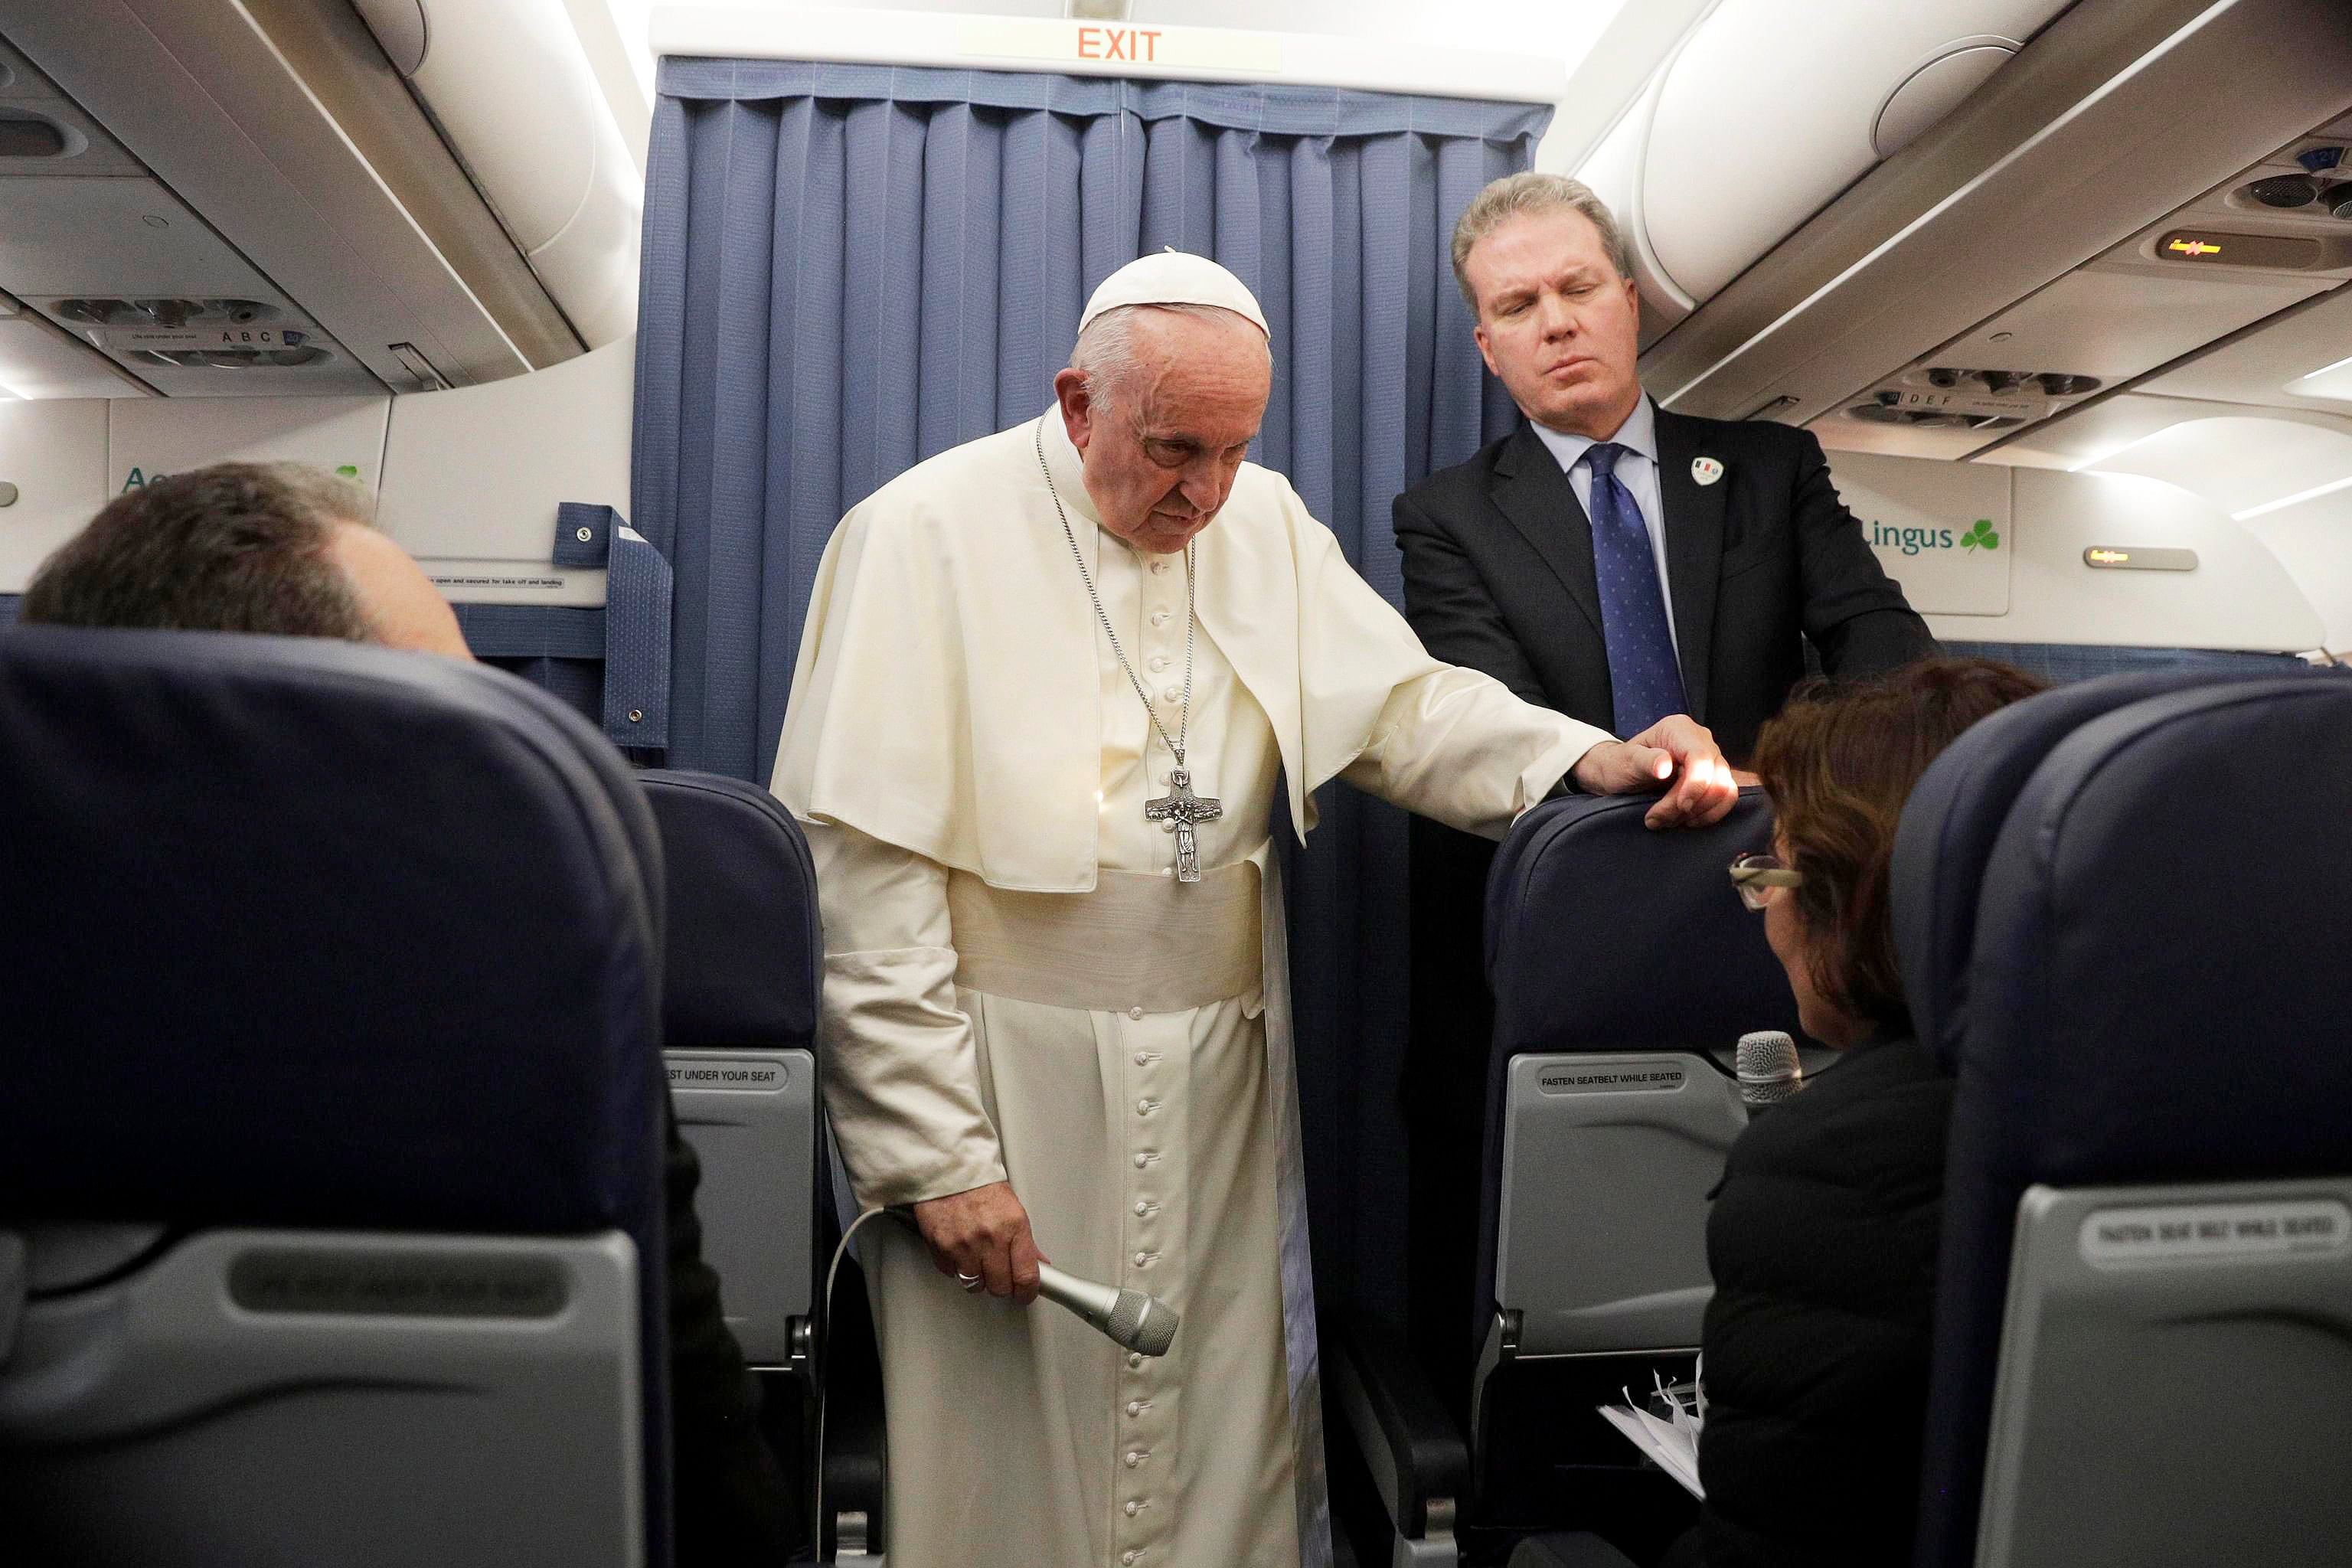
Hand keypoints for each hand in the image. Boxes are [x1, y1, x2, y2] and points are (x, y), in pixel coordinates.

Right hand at [913, 1181, 1046, 1304]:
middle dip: (1002, 1284)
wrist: (949, 1168)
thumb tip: (1039, 1263)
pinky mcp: (942, 1248)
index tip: (1026, 1293)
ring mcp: (964, 1245)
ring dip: (978, 1277)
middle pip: (1000, 1286)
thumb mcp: (1013, 1208)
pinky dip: (956, 1267)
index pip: (1026, 1276)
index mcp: (1014, 1226)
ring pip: (975, 1284)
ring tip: (978, 1259)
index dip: (1027, 1292)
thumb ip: (1026, 1241)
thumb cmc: (980, 1184)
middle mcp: (990, 1238)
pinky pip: (952, 1273)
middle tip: (1001, 1274)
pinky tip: (960, 1250)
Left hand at [1568, 713, 1740, 829]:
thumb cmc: (1620, 764)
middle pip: (1713, 777)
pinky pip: (1726, 797)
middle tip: (1657, 819)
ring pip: (1722, 790)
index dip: (1696, 784)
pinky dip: (1709, 814)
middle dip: (1688, 805)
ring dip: (1697, 812)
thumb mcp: (1626, 762)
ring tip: (1667, 821)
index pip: (1701, 757)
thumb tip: (1664, 766)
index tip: (1680, 806)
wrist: (1620, 774)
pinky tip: (1687, 821)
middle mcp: (1700, 740)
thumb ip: (1645, 761)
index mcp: (1679, 729)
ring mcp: (1711, 758)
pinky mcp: (1714, 777)